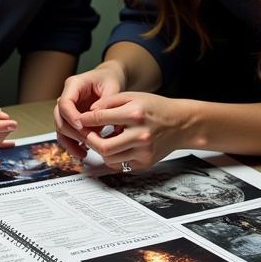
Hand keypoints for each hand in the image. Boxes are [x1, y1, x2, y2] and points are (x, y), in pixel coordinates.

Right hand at [53, 62, 125, 155]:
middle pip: (59, 117)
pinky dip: (73, 144)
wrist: (109, 79)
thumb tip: (97, 117)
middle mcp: (67, 96)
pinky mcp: (71, 118)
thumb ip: (105, 103)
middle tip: (88, 141)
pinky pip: (67, 133)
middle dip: (71, 132)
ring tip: (83, 153)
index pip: (64, 103)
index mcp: (73, 85)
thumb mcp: (112, 88)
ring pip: (61, 128)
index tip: (81, 127)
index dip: (71, 116)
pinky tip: (83, 152)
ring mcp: (68, 108)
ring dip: (70, 142)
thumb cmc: (109, 80)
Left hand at [75, 92, 193, 171]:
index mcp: (135, 114)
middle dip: (90, 140)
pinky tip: (115, 147)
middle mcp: (140, 135)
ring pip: (109, 158)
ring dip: (100, 150)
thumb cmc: (156, 108)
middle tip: (87, 134)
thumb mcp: (134, 96)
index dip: (85, 119)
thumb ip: (110, 102)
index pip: (101, 118)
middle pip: (102, 146)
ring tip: (101, 139)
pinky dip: (113, 158)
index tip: (79, 119)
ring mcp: (143, 152)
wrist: (181, 124)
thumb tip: (89, 112)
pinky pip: (120, 165)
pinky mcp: (145, 163)